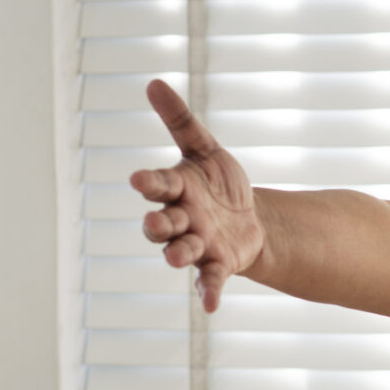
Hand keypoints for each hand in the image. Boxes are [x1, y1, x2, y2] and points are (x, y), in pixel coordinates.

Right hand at [130, 80, 263, 311]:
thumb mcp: (205, 148)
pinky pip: (209, 280)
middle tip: (157, 223)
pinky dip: (208, 293)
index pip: (159, 185)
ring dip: (178, 255)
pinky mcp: (217, 264)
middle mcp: (181, 219)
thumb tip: (153, 83)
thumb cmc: (220, 183)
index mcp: (177, 189)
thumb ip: (180, 121)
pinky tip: (210, 306)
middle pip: (163, 223)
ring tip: (178, 259)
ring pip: (182, 251)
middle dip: (159, 224)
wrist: (250, 218)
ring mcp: (198, 244)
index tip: (139, 180)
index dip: (149, 183)